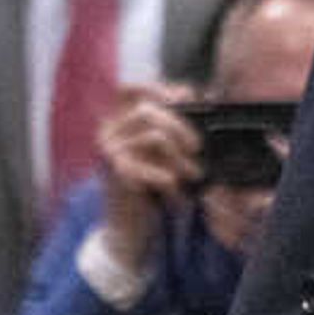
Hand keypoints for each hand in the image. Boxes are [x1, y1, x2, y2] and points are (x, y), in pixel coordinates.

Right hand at [94, 83, 199, 275]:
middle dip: (180, 126)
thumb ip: (172, 125)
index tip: (187, 96)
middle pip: (148, 111)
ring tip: (192, 175)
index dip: (159, 87)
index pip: (129, 89)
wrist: (128, 227)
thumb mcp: (160, 152)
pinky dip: (169, 178)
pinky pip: (151, 166)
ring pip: (155, 137)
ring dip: (180, 158)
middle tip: (197, 147)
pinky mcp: (115, 173)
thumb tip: (207, 95)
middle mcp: (106, 132)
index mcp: (114, 121)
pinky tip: (175, 191)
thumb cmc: (149, 186)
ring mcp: (108, 151)